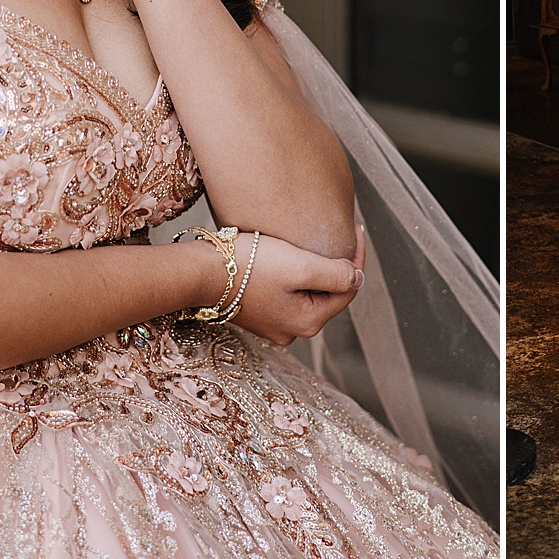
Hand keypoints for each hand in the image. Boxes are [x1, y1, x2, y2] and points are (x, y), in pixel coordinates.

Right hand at [228, 224, 366, 346]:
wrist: (200, 273)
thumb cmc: (249, 266)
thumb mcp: (301, 266)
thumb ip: (336, 274)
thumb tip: (359, 278)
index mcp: (309, 322)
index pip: (349, 288)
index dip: (356, 258)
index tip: (356, 228)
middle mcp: (293, 330)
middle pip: (329, 293)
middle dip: (337, 264)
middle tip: (340, 233)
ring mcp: (274, 325)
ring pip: (309, 293)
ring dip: (316, 269)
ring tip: (317, 243)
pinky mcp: (258, 314)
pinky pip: (289, 294)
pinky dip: (296, 276)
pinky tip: (291, 257)